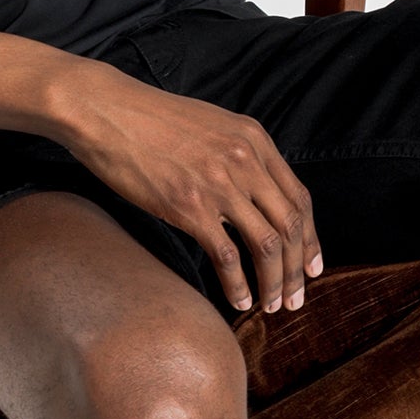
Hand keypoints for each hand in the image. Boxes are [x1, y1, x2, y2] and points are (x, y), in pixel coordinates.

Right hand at [56, 61, 323, 313]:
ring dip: (274, 282)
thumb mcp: (212, 127)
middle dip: (297, 269)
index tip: (311, 267)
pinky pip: (228, 256)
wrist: (107, 112)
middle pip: (291, 225)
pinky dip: (238, 284)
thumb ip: (240, 156)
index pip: (300, 199)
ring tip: (272, 306)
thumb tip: (253, 195)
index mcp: (255, 140)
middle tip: (296, 299)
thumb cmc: (151, 120)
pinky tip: (238, 301)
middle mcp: (246, 162)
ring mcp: (220, 184)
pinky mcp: (189, 206)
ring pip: (267, 245)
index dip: (311, 239)